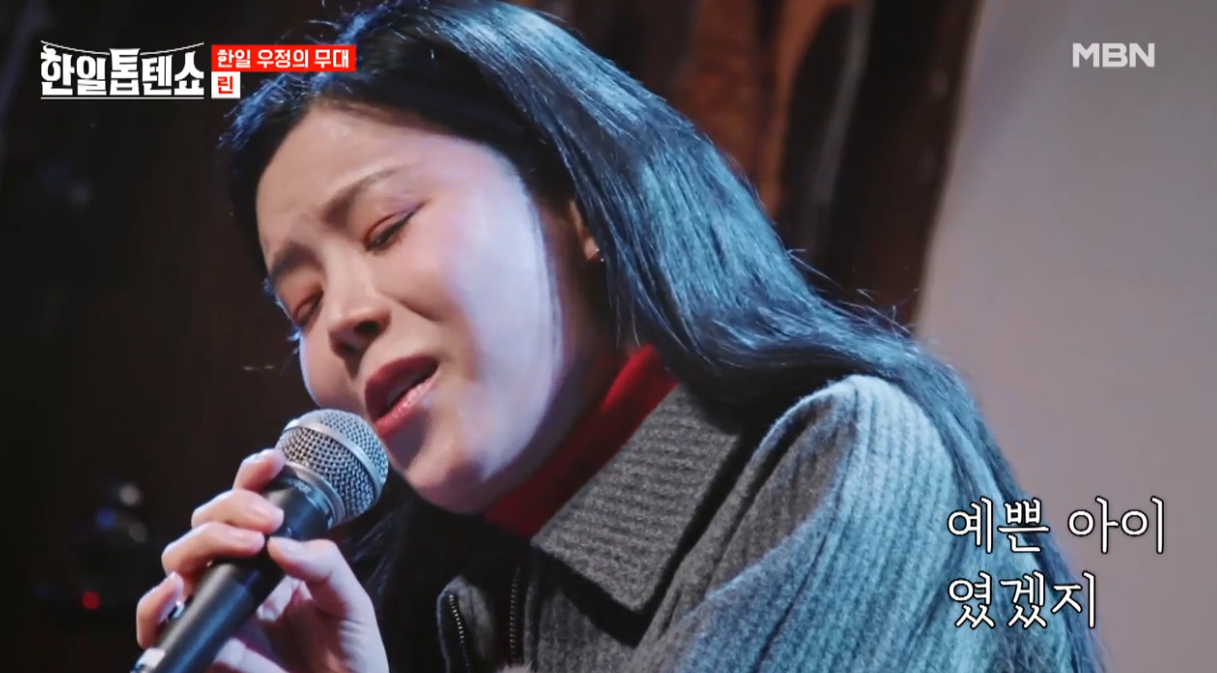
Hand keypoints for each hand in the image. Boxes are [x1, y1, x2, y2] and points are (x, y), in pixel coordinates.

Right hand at [135, 448, 388, 672]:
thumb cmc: (351, 654)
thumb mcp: (350, 603)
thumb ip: (324, 568)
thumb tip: (280, 544)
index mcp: (275, 559)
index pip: (251, 505)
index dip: (252, 477)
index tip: (272, 462)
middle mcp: (239, 579)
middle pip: (207, 524)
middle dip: (231, 508)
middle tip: (268, 522)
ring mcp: (218, 611)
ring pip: (180, 563)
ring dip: (202, 543)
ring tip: (243, 545)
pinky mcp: (205, 650)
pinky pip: (161, 626)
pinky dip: (157, 606)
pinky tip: (178, 592)